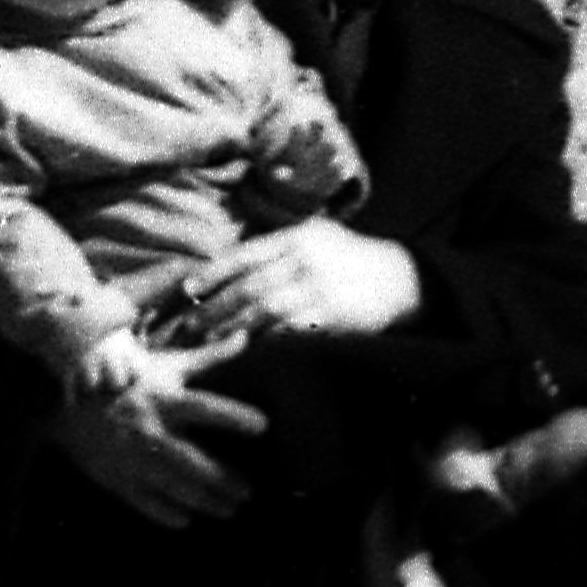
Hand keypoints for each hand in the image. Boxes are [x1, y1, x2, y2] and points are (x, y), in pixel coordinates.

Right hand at [53, 342, 266, 528]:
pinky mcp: (116, 477)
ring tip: (230, 508)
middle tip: (249, 491)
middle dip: (223, 479)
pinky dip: (165, 512)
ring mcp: (130, 457)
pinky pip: (143, 500)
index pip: (204, 407)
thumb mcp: (169, 366)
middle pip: (191, 460)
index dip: (233, 416)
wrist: (75, 403)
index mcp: (164, 399)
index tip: (264, 425)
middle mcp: (148, 429)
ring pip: (172, 486)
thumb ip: (210, 357)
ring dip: (203, 500)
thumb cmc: (135, 381)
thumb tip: (245, 337)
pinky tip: (188, 519)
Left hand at [179, 218, 424, 341]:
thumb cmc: (349, 258)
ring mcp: (320, 288)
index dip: (212, 274)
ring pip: (264, 311)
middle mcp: (306, 260)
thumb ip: (277, 248)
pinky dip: (264, 341)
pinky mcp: (332, 316)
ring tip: (211, 341)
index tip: (187, 291)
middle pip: (249, 286)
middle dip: (215, 308)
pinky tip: (248, 349)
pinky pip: (289, 331)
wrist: (400, 278)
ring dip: (233, 327)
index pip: (244, 255)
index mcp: (297, 237)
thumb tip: (227, 263)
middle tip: (189, 326)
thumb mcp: (317, 237)